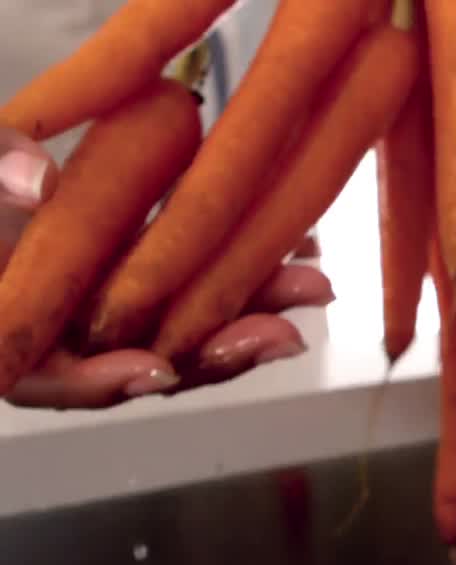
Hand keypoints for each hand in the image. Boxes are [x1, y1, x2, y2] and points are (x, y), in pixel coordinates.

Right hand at [0, 126, 334, 410]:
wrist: (9, 178)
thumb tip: (32, 176)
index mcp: (13, 332)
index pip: (51, 380)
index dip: (102, 382)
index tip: (156, 370)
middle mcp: (70, 335)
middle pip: (145, 363)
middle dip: (219, 351)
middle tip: (281, 335)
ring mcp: (118, 310)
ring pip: (189, 327)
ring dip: (254, 310)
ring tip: (312, 284)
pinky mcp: (153, 276)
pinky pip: (204, 281)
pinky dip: (249, 266)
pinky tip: (298, 247)